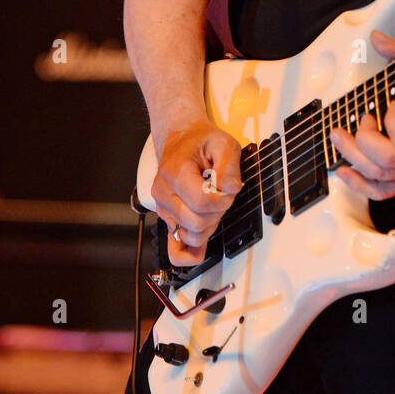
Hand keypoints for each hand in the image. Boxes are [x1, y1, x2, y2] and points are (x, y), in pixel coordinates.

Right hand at [151, 119, 243, 265]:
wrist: (181, 141)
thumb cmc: (200, 142)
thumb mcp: (223, 143)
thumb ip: (229, 165)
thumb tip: (230, 188)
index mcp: (176, 172)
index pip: (201, 202)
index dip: (222, 201)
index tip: (228, 190)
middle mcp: (165, 192)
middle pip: (196, 222)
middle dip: (217, 213)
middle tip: (222, 196)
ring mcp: (163, 207)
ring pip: (190, 235)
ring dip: (209, 226)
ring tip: (212, 206)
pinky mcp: (166, 218)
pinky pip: (175, 249)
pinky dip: (189, 252)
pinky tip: (201, 247)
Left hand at [329, 30, 394, 200]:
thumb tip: (377, 38)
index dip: (389, 121)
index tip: (391, 104)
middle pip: (387, 160)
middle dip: (362, 140)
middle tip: (360, 119)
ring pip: (381, 176)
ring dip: (353, 157)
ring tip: (338, 138)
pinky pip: (385, 192)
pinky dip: (360, 185)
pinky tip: (344, 171)